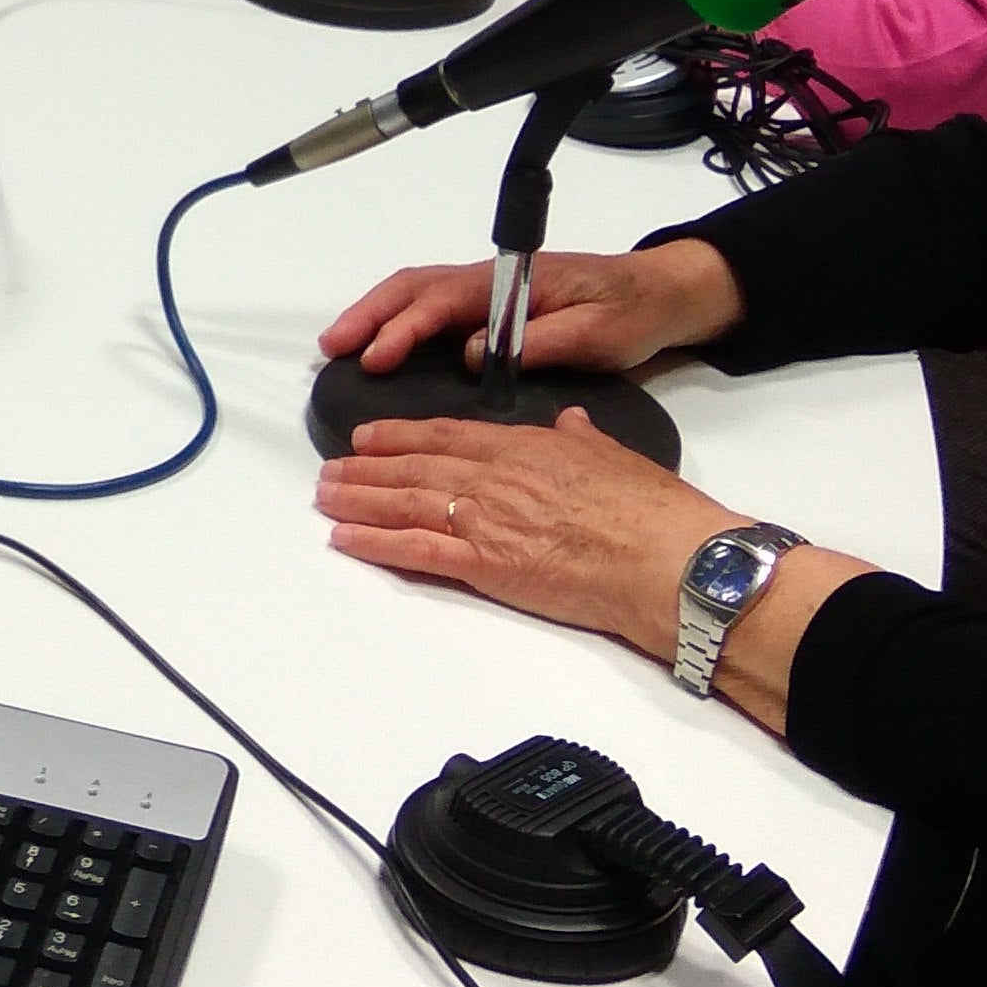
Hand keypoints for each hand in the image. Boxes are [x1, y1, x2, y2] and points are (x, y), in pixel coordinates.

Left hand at [314, 408, 738, 663]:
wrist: (661, 558)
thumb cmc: (649, 511)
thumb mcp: (613, 455)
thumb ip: (580, 437)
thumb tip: (570, 422)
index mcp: (524, 447)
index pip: (446, 436)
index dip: (400, 436)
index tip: (368, 436)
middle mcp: (494, 478)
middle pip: (413, 469)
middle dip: (365, 468)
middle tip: (330, 469)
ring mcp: (485, 520)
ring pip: (404, 503)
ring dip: (358, 500)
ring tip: (324, 498)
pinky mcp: (485, 565)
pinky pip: (415, 551)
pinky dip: (375, 544)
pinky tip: (345, 539)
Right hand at [319, 240, 742, 377]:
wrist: (661, 295)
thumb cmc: (631, 312)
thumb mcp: (595, 333)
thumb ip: (536, 342)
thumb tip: (473, 353)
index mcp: (513, 282)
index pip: (444, 301)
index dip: (405, 328)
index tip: (376, 357)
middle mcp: (492, 280)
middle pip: (415, 288)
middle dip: (369, 315)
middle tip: (332, 347)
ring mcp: (490, 290)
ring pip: (417, 294)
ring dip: (376, 315)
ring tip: (340, 345)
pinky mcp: (493, 306)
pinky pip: (433, 307)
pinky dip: (398, 319)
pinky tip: (380, 344)